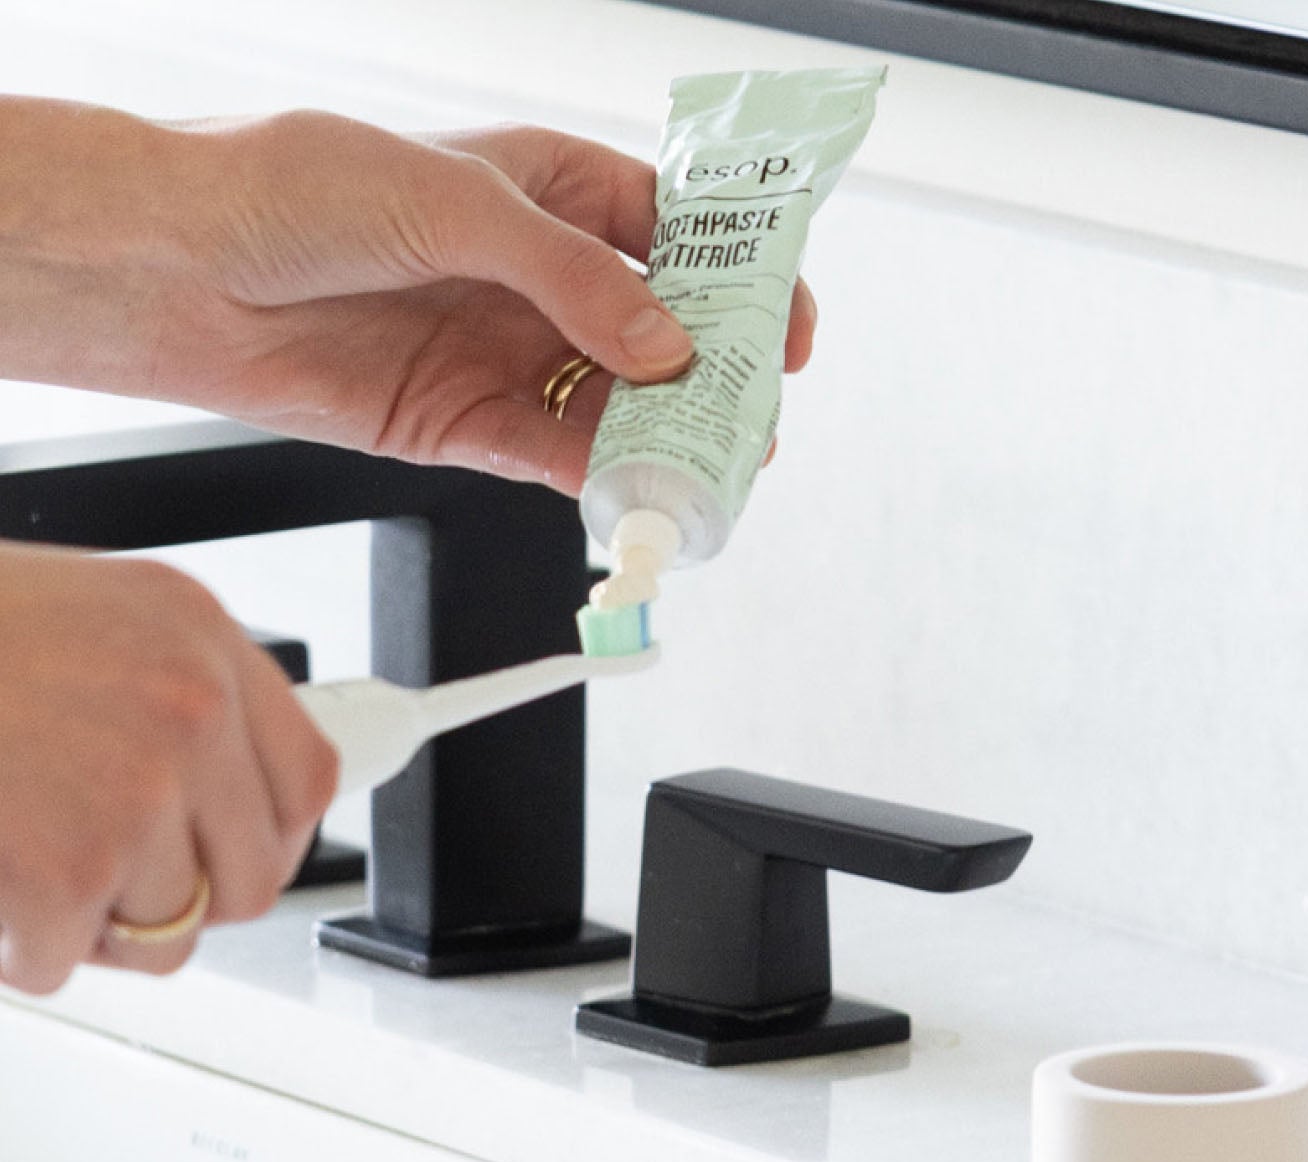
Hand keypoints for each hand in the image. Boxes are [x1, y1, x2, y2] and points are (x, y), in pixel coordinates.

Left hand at [0, 100, 817, 496]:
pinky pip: (557, 455)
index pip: (679, 232)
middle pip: (663, 332)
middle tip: (755, 417)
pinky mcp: (470, 422)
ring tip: (711, 470)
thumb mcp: (457, 202)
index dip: (743, 278)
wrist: (182, 268)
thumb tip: (665, 342)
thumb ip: (572, 276)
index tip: (787, 327)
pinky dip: (602, 478)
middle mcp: (540, 275)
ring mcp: (510, 351)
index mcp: (551, 188)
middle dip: (718, 375)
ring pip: (618, 404)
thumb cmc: (297, 185)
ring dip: (668, 439)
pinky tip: (638, 491)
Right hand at [0, 543, 336, 993]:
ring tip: (30, 876)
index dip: (267, 840)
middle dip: (183, 905)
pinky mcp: (70, 861)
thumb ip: (174, 693)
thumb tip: (225, 803)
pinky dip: (20, 949)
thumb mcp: (96, 621)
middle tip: (117, 893)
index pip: (309, 782)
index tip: (227, 857)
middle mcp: (192, 706)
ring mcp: (138, 784)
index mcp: (203, 639)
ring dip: (90, 925)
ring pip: (165, 929)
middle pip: (251, 879)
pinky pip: (70, 958)